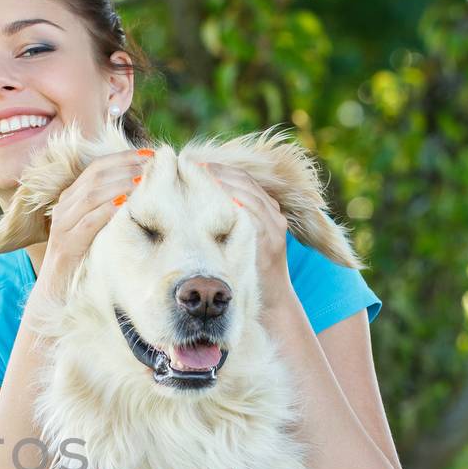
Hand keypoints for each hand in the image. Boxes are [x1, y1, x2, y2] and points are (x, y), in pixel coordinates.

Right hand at [39, 148, 157, 298]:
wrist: (54, 292)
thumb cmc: (81, 260)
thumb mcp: (96, 229)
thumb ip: (109, 209)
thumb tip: (141, 190)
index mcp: (70, 199)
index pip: (97, 167)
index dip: (123, 158)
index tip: (150, 155)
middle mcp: (64, 207)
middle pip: (95, 176)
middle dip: (126, 167)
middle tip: (152, 166)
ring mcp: (62, 225)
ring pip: (92, 195)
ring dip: (121, 185)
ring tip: (144, 181)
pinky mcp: (65, 244)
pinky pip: (88, 222)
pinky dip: (108, 210)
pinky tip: (126, 205)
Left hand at [202, 164, 293, 311]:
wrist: (275, 302)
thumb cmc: (252, 274)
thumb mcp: (244, 243)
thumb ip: (232, 224)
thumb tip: (202, 209)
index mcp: (269, 212)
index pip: (245, 180)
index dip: (221, 170)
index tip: (197, 165)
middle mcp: (275, 216)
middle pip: (246, 182)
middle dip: (219, 172)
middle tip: (192, 167)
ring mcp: (274, 228)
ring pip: (249, 194)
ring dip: (223, 183)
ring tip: (200, 177)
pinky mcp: (270, 241)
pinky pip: (252, 214)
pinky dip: (234, 202)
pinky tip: (215, 198)